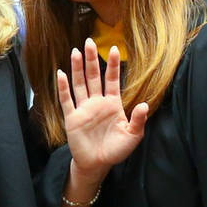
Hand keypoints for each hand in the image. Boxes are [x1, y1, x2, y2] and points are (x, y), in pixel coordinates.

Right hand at [58, 39, 149, 176]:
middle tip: (89, 41)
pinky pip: (66, 100)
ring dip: (77, 68)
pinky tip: (61, 74)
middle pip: (93, 76)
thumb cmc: (116, 150)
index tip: (114, 48)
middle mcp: (97, 102)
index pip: (112, 79)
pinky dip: (63, 87)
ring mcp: (83, 108)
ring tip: (75, 52)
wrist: (97, 164)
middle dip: (91, 59)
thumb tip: (144, 104)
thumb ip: (138, 120)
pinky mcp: (72, 117)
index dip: (112, 64)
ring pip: (79, 84)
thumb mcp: (133, 136)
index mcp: (112, 104)